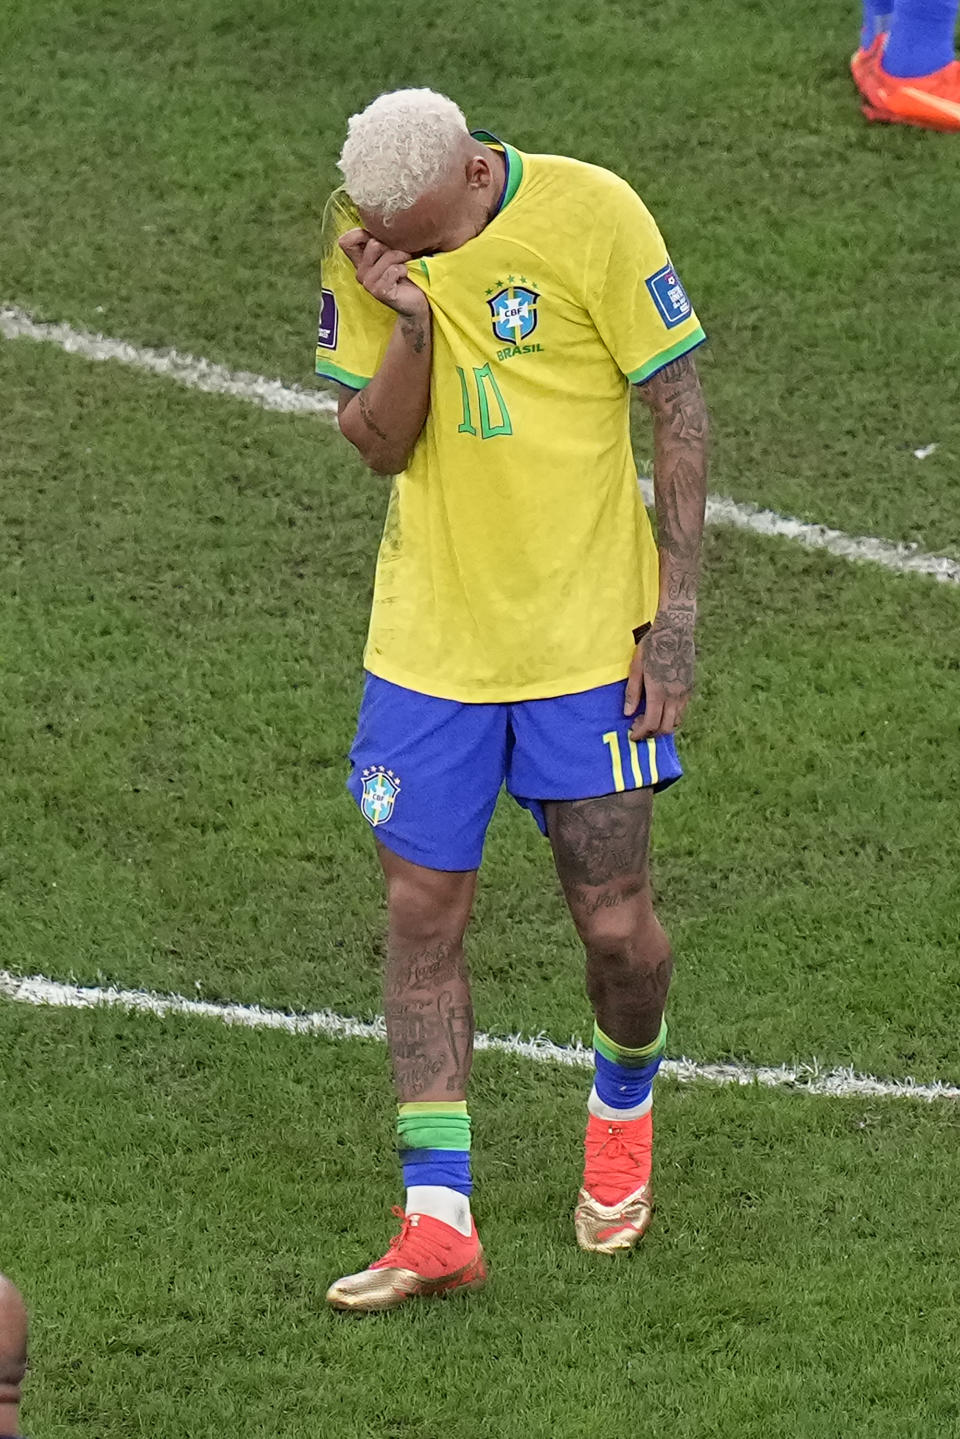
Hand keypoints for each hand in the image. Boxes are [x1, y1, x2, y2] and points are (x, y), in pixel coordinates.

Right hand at [339, 228, 427, 316]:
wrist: (419, 301)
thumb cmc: (408, 273)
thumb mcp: (393, 251)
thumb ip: (382, 239)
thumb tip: (378, 221)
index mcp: (361, 261)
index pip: (345, 241)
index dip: (361, 234)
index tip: (381, 239)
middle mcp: (361, 273)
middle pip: (372, 244)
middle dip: (392, 245)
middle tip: (402, 255)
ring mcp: (368, 283)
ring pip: (385, 256)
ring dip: (401, 257)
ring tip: (406, 264)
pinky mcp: (379, 292)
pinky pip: (393, 270)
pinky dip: (404, 269)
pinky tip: (406, 275)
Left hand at [624, 607, 695, 739]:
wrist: (676, 630)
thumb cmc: (652, 646)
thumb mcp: (636, 667)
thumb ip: (632, 692)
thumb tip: (628, 713)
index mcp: (658, 692)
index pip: (651, 723)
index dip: (641, 733)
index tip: (633, 735)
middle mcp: (674, 696)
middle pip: (666, 728)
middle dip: (652, 733)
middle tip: (640, 728)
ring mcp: (684, 692)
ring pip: (677, 721)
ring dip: (663, 725)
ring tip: (650, 718)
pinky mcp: (690, 687)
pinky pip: (682, 710)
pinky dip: (672, 716)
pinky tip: (661, 708)